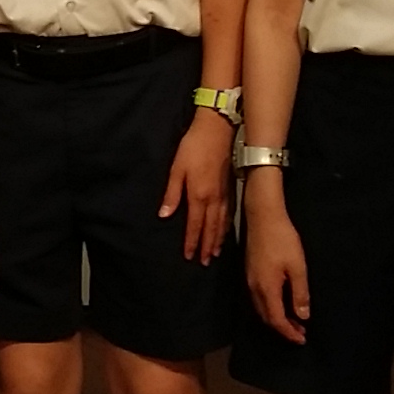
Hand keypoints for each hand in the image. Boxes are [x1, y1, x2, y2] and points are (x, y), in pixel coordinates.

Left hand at [163, 114, 234, 263]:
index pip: (194, 225)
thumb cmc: (193, 147)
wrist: (217, 131)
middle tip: (204, 262)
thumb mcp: (177, 168)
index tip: (189, 256)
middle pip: (210, 228)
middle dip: (206, 246)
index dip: (191, 242)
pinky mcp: (229, 188)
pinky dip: (226, 226)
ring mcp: (224, 194)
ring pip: (221, 223)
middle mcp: (213, 199)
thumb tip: (164, 216)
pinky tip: (225, 231)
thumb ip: (172, 194)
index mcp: (199, 196)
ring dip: (217, 240)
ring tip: (214, 253)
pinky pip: (228, 214)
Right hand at [243, 176, 309, 343]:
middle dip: (282, 328)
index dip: (289, 333)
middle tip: (301, 332)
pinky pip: (257, 299)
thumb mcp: (297, 267)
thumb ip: (299, 293)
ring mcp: (249, 280)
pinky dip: (269, 307)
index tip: (302, 339)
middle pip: (266, 317)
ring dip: (275, 318)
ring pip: (260, 309)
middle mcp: (254, 288)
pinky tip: (279, 303)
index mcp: (267, 289)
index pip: (276, 320)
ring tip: (293, 320)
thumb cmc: (283, 239)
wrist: (262, 216)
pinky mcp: (249, 272)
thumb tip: (302, 316)